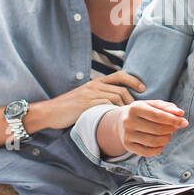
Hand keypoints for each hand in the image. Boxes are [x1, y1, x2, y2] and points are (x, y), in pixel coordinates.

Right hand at [28, 71, 144, 131]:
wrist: (51, 112)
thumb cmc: (68, 108)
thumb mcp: (85, 98)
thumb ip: (99, 97)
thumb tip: (116, 104)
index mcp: (95, 82)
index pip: (119, 75)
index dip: (133, 80)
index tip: (143, 88)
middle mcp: (94, 86)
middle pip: (121, 88)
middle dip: (133, 99)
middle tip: (138, 109)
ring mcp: (91, 94)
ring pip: (116, 97)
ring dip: (125, 107)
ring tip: (129, 116)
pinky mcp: (87, 104)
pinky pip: (107, 105)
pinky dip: (115, 111)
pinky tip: (118, 119)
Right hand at [117, 99, 187, 155]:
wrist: (122, 120)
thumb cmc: (143, 111)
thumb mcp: (153, 105)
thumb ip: (168, 107)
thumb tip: (180, 113)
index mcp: (135, 107)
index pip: (158, 115)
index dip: (173, 120)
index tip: (184, 122)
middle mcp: (128, 121)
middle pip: (157, 129)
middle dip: (170, 130)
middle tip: (175, 128)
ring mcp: (127, 134)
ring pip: (153, 142)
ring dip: (166, 139)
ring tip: (169, 135)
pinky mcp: (127, 145)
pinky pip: (146, 152)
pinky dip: (158, 149)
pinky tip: (161, 144)